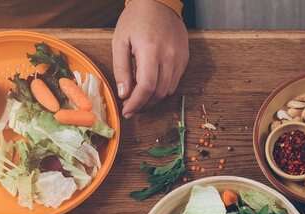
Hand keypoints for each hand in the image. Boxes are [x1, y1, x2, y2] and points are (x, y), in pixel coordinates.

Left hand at [112, 0, 187, 118]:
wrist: (158, 2)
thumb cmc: (136, 19)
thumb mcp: (120, 41)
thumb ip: (121, 69)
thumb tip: (124, 94)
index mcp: (150, 51)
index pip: (146, 87)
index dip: (136, 104)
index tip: (127, 111)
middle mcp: (169, 56)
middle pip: (159, 93)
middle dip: (144, 104)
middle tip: (131, 106)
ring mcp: (179, 58)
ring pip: (168, 90)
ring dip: (154, 98)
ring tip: (140, 95)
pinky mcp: (184, 58)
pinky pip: (175, 81)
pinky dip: (162, 87)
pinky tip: (152, 82)